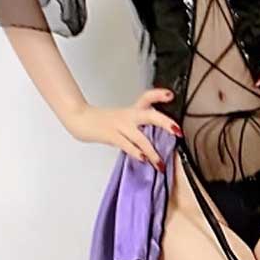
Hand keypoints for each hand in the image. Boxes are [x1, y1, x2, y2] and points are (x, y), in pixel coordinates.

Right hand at [62, 87, 181, 171]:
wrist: (81, 119)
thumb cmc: (103, 121)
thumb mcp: (123, 118)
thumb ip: (138, 125)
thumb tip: (155, 139)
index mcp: (133, 110)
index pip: (148, 97)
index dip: (160, 94)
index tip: (171, 95)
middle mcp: (129, 116)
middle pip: (150, 115)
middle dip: (165, 123)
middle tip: (178, 132)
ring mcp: (120, 125)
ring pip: (141, 137)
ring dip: (153, 152)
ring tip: (160, 164)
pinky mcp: (111, 135)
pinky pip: (126, 145)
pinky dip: (136, 152)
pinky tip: (143, 159)